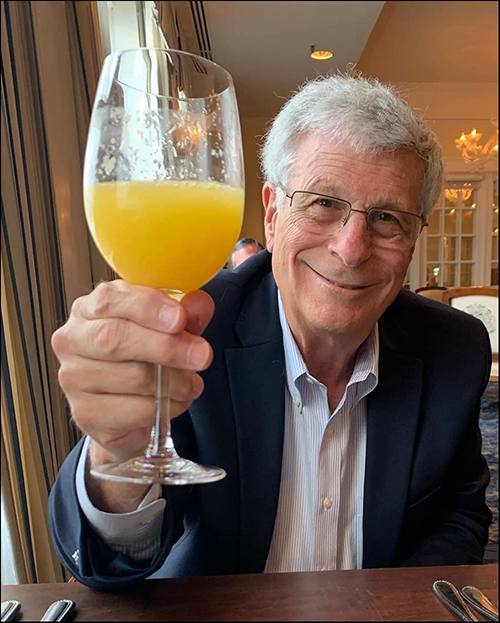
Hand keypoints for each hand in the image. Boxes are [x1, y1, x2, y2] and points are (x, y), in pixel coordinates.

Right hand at [52, 281, 214, 463]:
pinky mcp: (86, 414)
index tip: (180, 318)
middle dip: (167, 347)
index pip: (109, 299)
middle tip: (202, 355)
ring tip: (191, 383)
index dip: (148, 308)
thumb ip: (185, 313)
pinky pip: (135, 411)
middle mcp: (72, 341)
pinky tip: (174, 401)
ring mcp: (74, 380)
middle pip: (115, 338)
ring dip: (175, 382)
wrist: (123, 406)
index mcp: (88, 309)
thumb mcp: (165, 326)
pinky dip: (166, 407)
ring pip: (132, 378)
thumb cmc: (140, 356)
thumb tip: (199, 304)